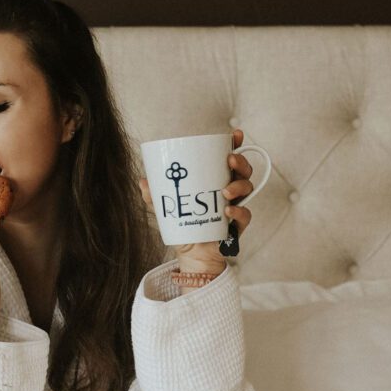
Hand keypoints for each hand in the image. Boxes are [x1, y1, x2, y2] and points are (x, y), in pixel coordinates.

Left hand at [138, 128, 255, 270]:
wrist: (192, 255)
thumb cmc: (183, 227)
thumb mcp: (166, 210)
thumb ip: (155, 197)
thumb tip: (143, 181)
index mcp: (216, 180)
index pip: (229, 159)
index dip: (236, 145)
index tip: (236, 135)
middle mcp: (230, 190)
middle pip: (243, 170)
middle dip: (240, 162)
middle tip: (230, 161)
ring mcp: (236, 206)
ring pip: (247, 188)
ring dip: (239, 186)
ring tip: (225, 192)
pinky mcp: (237, 225)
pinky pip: (245, 215)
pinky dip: (239, 212)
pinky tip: (228, 211)